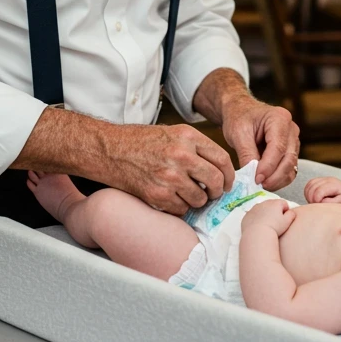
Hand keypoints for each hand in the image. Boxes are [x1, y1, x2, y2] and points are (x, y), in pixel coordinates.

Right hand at [95, 122, 234, 215]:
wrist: (111, 150)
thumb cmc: (141, 141)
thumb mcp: (172, 132)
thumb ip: (196, 147)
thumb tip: (218, 168)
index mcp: (188, 137)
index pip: (222, 159)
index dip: (229, 175)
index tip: (228, 182)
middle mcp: (181, 155)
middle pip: (215, 180)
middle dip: (218, 191)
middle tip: (213, 193)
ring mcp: (170, 176)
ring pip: (200, 198)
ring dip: (198, 200)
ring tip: (188, 194)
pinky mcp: (158, 194)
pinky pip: (181, 209)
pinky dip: (180, 207)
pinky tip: (172, 198)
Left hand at [220, 96, 299, 190]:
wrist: (240, 111)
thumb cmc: (239, 117)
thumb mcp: (238, 133)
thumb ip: (247, 154)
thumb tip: (254, 177)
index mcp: (280, 118)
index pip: (278, 148)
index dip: (268, 166)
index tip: (256, 179)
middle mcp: (291, 129)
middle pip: (289, 158)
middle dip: (274, 176)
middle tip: (259, 185)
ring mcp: (293, 140)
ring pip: (291, 166)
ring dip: (277, 179)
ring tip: (260, 185)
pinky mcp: (290, 151)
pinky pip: (289, 169)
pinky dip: (279, 178)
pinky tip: (265, 181)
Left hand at [241, 198, 295, 237]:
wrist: (257, 234)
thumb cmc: (274, 228)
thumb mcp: (287, 222)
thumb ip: (292, 214)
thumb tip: (291, 211)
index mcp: (275, 203)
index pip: (283, 203)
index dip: (285, 211)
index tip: (284, 219)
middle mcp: (264, 203)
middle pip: (272, 205)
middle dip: (274, 212)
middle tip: (275, 223)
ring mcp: (254, 208)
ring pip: (262, 209)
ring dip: (265, 214)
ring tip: (266, 225)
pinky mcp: (247, 215)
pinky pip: (253, 215)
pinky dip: (256, 219)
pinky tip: (258, 227)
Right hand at [304, 176, 340, 205]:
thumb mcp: (340, 205)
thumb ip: (329, 203)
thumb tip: (318, 202)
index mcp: (334, 185)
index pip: (318, 191)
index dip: (316, 201)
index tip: (319, 207)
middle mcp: (328, 179)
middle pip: (312, 187)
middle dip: (311, 198)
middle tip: (316, 206)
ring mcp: (324, 179)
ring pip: (309, 185)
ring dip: (309, 195)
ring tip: (315, 203)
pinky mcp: (321, 180)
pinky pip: (309, 184)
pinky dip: (308, 192)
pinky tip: (313, 198)